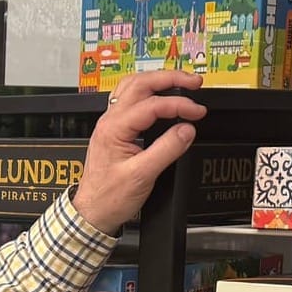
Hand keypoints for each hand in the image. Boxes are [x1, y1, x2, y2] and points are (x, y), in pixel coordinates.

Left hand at [70, 70, 208, 234]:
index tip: (198, 113)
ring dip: (158, 81)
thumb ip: (167, 150)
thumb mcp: (142, 175)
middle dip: (170, 78)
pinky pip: (130, 100)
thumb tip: (186, 130)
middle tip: (193, 82)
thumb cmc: (109, 197)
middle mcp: (110, 120)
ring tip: (180, 83)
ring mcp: (111, 123)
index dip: (179, 105)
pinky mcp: (114, 130)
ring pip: (133, 87)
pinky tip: (159, 96)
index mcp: (114, 128)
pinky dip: (148, 93)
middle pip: (141, 83)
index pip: (152, 105)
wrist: (93, 212)